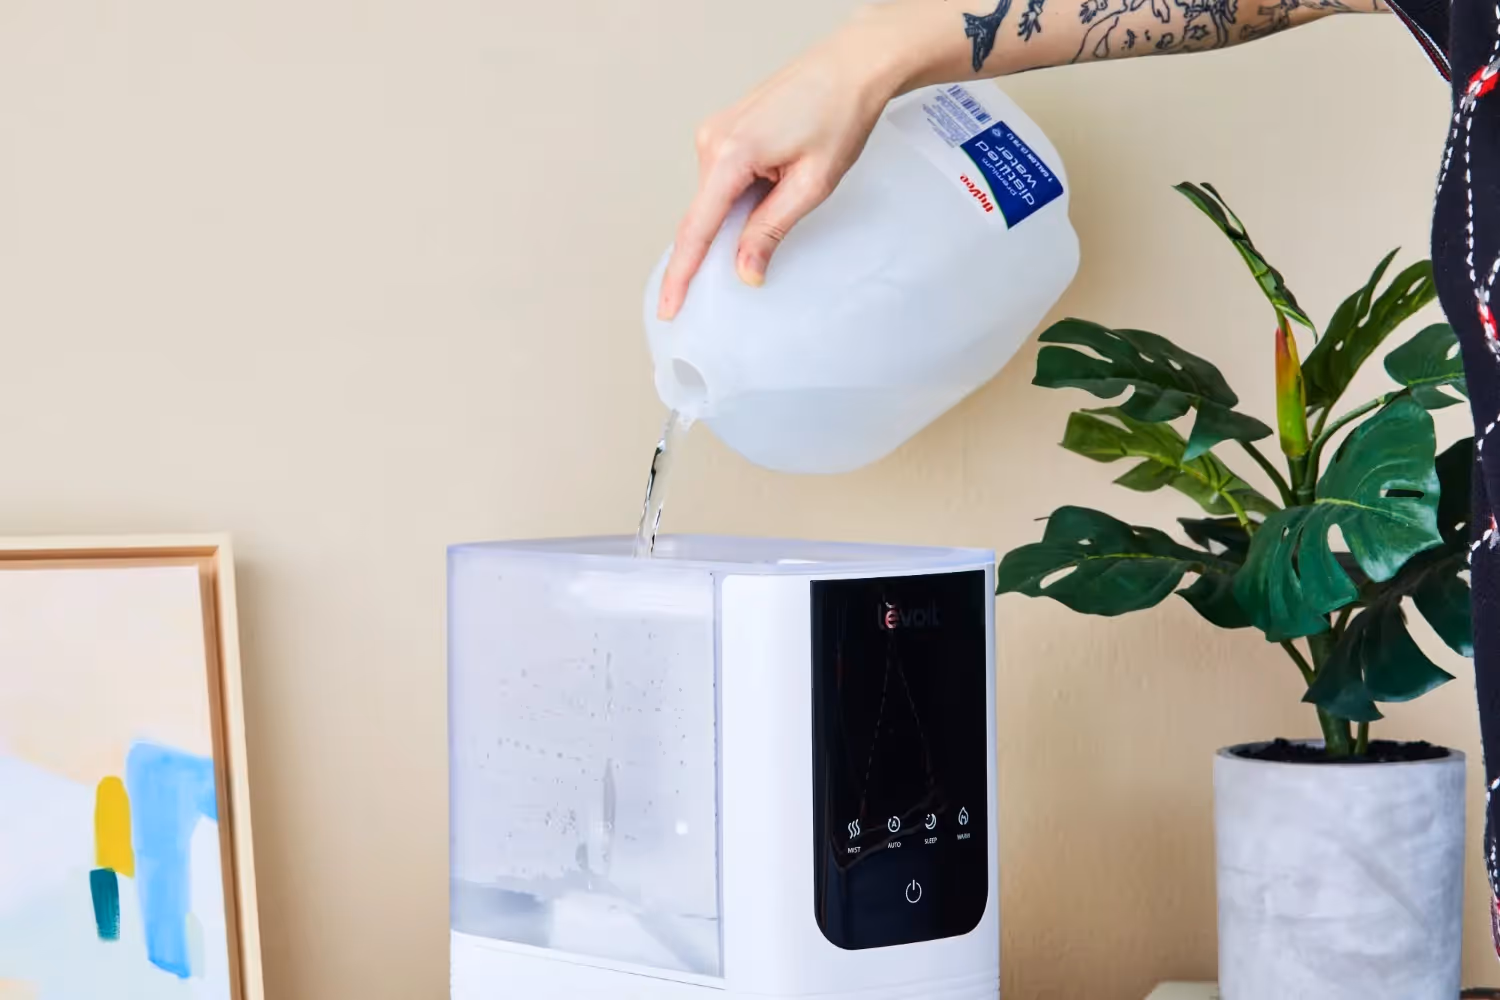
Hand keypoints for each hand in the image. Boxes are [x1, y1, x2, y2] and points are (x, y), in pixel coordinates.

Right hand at [656, 11, 916, 319]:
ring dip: (742, 212)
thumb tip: (745, 270)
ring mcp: (714, 132)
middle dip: (723, 241)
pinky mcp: (725, 130)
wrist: (851, 67)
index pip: (696, 229)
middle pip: (705, 215)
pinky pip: (723, 179)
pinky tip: (777, 180)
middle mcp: (712, 140)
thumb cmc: (838, 113)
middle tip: (761, 251)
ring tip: (790, 185)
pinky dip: (741, 195)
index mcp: (730, 154)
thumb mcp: (811, 184)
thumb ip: (771, 229)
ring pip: (716, 198)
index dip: (681, 274)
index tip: (670, 306)